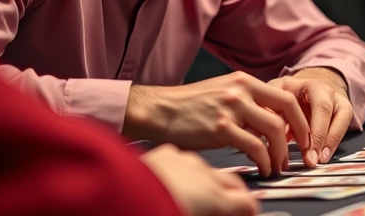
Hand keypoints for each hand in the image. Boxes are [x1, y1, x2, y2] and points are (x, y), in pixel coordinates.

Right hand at [123, 71, 310, 176]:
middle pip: (286, 110)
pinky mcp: (220, 128)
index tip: (304, 136)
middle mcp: (241, 90)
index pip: (286, 97)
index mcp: (244, 81)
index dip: (300, 118)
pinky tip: (263, 168)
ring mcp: (231, 108)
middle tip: (301, 152)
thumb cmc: (191, 105)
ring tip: (279, 166)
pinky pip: (254, 147)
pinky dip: (263, 161)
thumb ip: (249, 102)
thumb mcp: (224, 92)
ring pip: (273, 130)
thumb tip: (272, 123)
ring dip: (281, 153)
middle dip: (300, 134)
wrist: (160, 110)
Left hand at [140, 144, 258, 215]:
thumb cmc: (149, 208)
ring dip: (209, 181)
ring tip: (202, 196)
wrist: (113, 192)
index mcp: (214, 199)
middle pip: (233, 181)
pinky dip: (185, 171)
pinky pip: (182, 161)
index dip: (250, 210)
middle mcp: (204, 176)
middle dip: (237, 193)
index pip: (247, 203)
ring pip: (207, 169)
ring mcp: (185, 162)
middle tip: (235, 206)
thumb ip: (213, 211)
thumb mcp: (194, 214)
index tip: (248, 214)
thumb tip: (221, 211)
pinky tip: (176, 180)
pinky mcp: (164, 154)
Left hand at [269, 67, 352, 166]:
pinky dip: (335, 140)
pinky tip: (325, 156)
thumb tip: (254, 137)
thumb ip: (264, 115)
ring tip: (318, 160)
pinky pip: (344, 122)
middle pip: (321, 107)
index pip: (292, 102)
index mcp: (293, 83)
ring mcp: (333, 95)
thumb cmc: (284, 99)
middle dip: (315, 135)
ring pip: (336, 114)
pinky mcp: (344, 106)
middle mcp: (317, 86)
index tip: (284, 144)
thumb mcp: (269, 102)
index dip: (290, 124)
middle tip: (308, 159)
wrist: (309, 87)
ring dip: (327, 139)